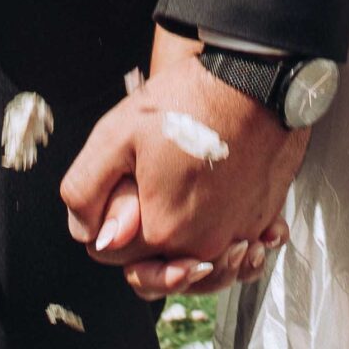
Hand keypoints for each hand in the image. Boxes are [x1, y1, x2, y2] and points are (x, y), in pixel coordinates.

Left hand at [60, 28, 305, 301]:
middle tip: (148, 196)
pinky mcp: (262, 218)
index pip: (115, 254)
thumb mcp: (117, 133)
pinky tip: (219, 212)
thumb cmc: (192, 100)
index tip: (123, 188)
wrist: (259, 80)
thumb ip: (86, 190)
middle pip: (160, 267)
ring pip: (202, 265)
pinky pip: (239, 246)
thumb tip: (85, 232)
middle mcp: (204, 245)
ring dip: (188, 252)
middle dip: (146, 243)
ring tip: (182, 212)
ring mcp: (239, 233)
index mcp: (163, 231)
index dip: (109, 223)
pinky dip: (229, 241)